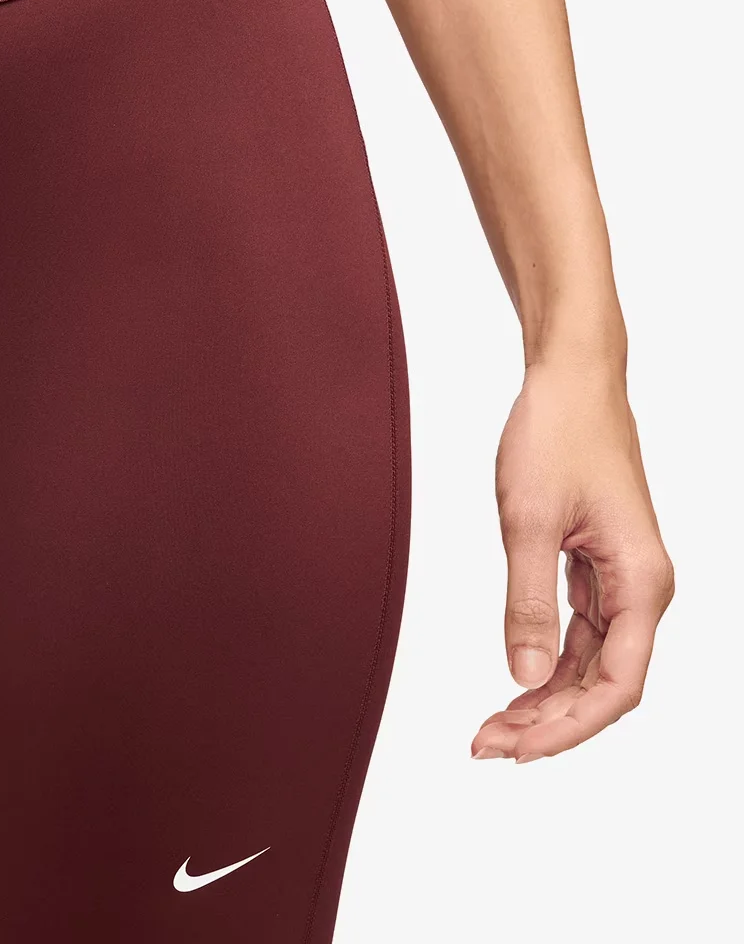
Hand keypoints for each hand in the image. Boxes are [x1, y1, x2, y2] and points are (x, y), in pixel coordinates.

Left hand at [470, 358, 673, 761]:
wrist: (570, 380)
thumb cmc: (558, 435)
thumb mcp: (528, 521)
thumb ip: (526, 603)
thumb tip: (522, 676)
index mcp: (641, 582)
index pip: (617, 687)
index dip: (568, 728)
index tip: (516, 749)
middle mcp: (641, 588)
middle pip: (605, 683)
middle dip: (549, 721)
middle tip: (487, 744)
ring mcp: (621, 577)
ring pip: (591, 661)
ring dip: (546, 696)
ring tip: (494, 725)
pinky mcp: (598, 564)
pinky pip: (580, 630)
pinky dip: (548, 658)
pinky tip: (517, 680)